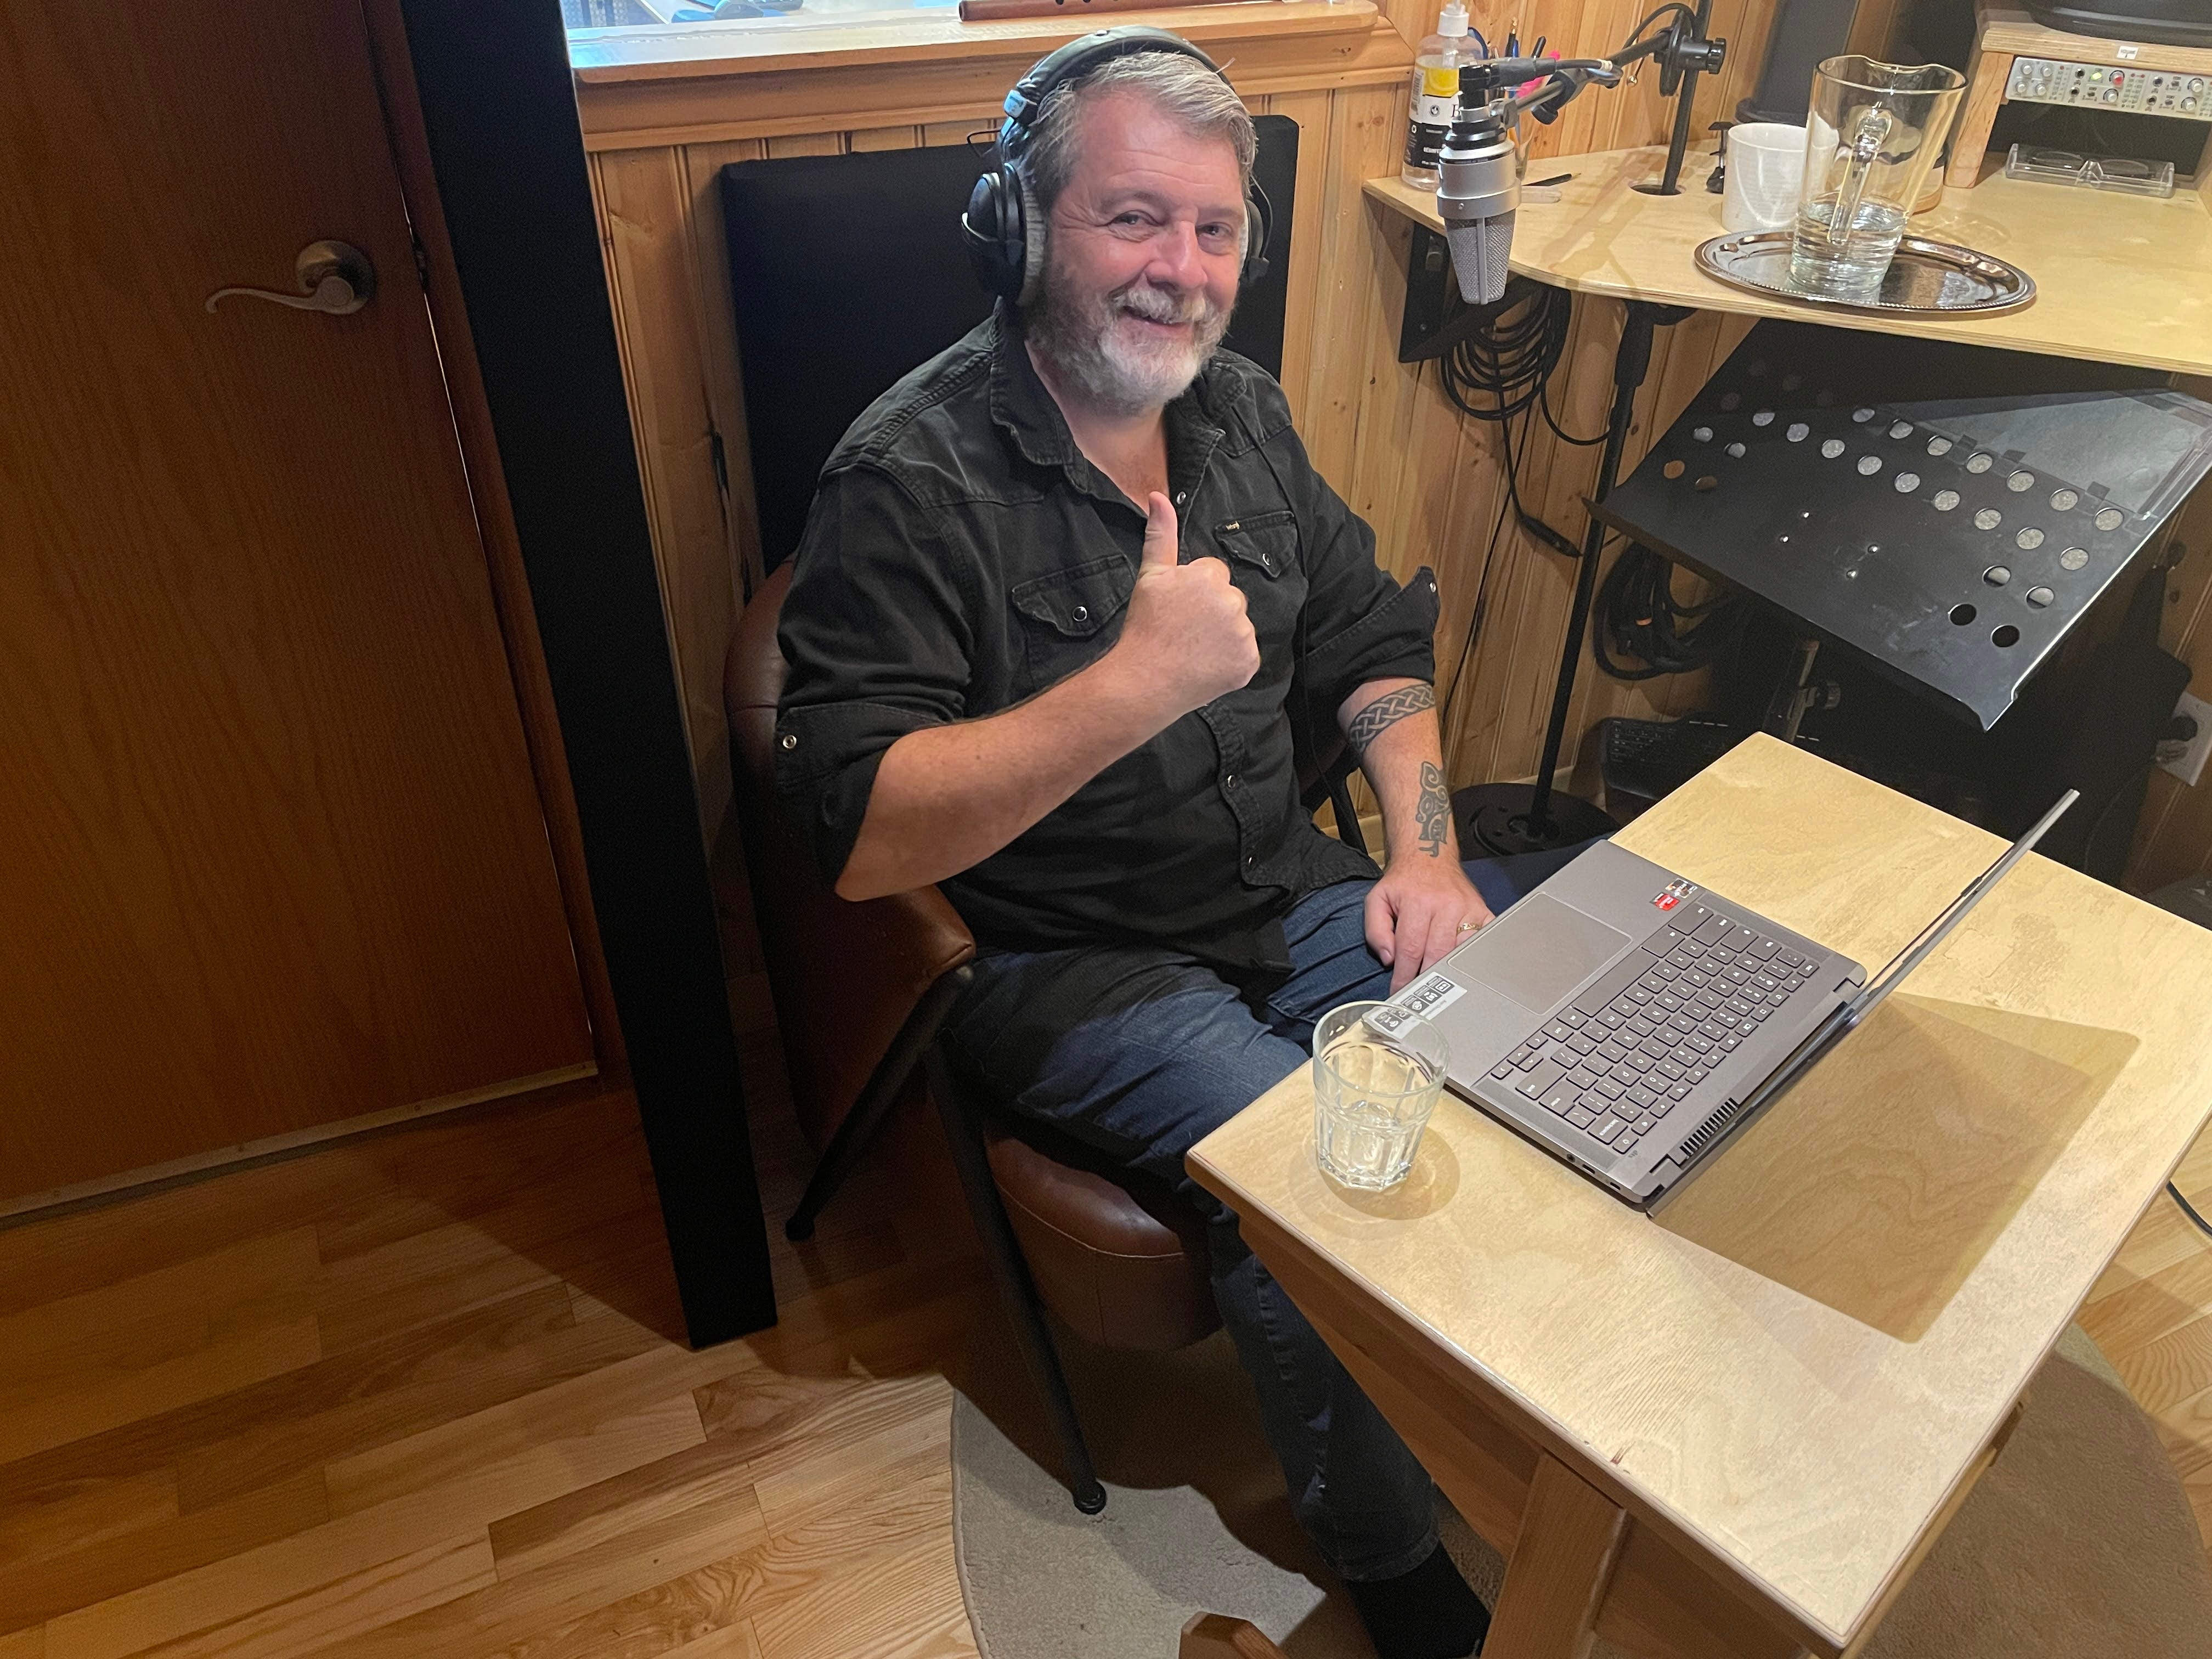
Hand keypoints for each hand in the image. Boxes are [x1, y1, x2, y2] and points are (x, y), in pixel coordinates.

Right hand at [1106, 493, 1259, 719]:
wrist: (1144, 679)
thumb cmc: (1144, 627)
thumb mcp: (1149, 575)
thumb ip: (1160, 534)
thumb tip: (1159, 496)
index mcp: (1209, 576)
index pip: (1214, 574)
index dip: (1195, 592)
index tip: (1178, 609)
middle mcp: (1231, 601)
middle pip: (1231, 599)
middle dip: (1213, 612)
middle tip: (1185, 631)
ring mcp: (1242, 633)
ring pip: (1239, 626)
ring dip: (1223, 636)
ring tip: (1194, 649)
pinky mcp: (1248, 661)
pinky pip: (1246, 654)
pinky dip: (1231, 661)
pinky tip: (1206, 665)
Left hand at [1365, 856, 1492, 991]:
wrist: (1429, 854)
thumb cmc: (1403, 882)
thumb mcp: (1377, 899)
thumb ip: (1376, 930)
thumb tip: (1389, 958)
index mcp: (1417, 903)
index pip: (1411, 949)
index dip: (1405, 976)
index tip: (1401, 991)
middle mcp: (1446, 905)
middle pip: (1439, 954)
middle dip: (1428, 978)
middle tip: (1420, 995)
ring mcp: (1468, 908)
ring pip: (1462, 951)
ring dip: (1452, 971)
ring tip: (1441, 986)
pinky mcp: (1483, 911)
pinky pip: (1484, 940)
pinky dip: (1475, 956)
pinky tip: (1466, 968)